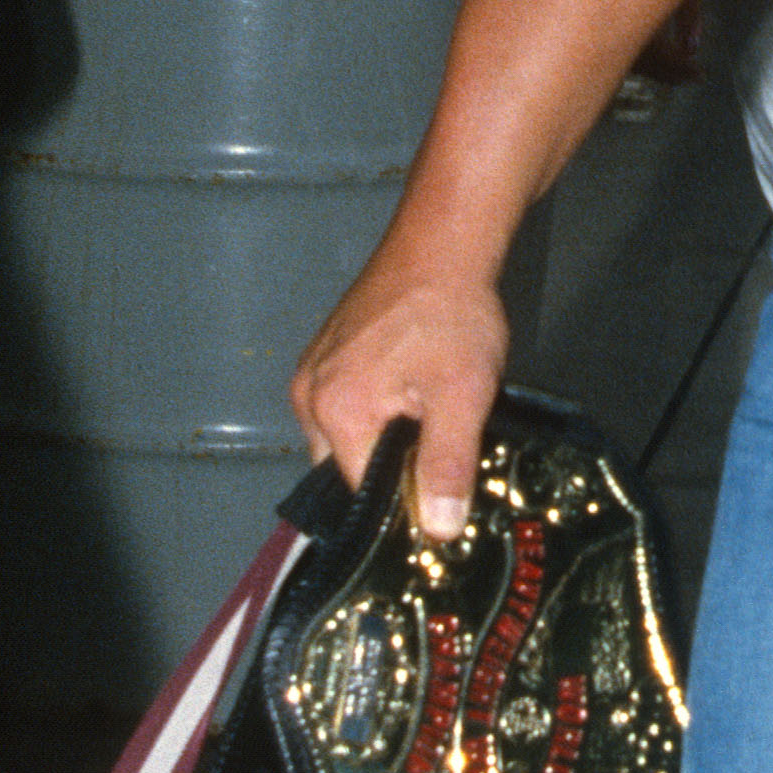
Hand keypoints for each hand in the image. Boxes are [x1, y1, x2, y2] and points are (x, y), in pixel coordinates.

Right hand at [291, 244, 507, 537]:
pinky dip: (377, 417)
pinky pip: (345, 408)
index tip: (441, 506)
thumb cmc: (452, 314)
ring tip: (430, 428)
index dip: (402, 506)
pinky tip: (414, 403)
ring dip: (385, 444)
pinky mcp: (325, 356)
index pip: (360, 494)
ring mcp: (313, 372)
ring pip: (346, 439)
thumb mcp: (463, 395)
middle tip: (440, 466)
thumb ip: (447, 466)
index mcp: (335, 411)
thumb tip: (439, 528)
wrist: (442, 244)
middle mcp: (308, 395)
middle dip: (390, 475)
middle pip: (347, 469)